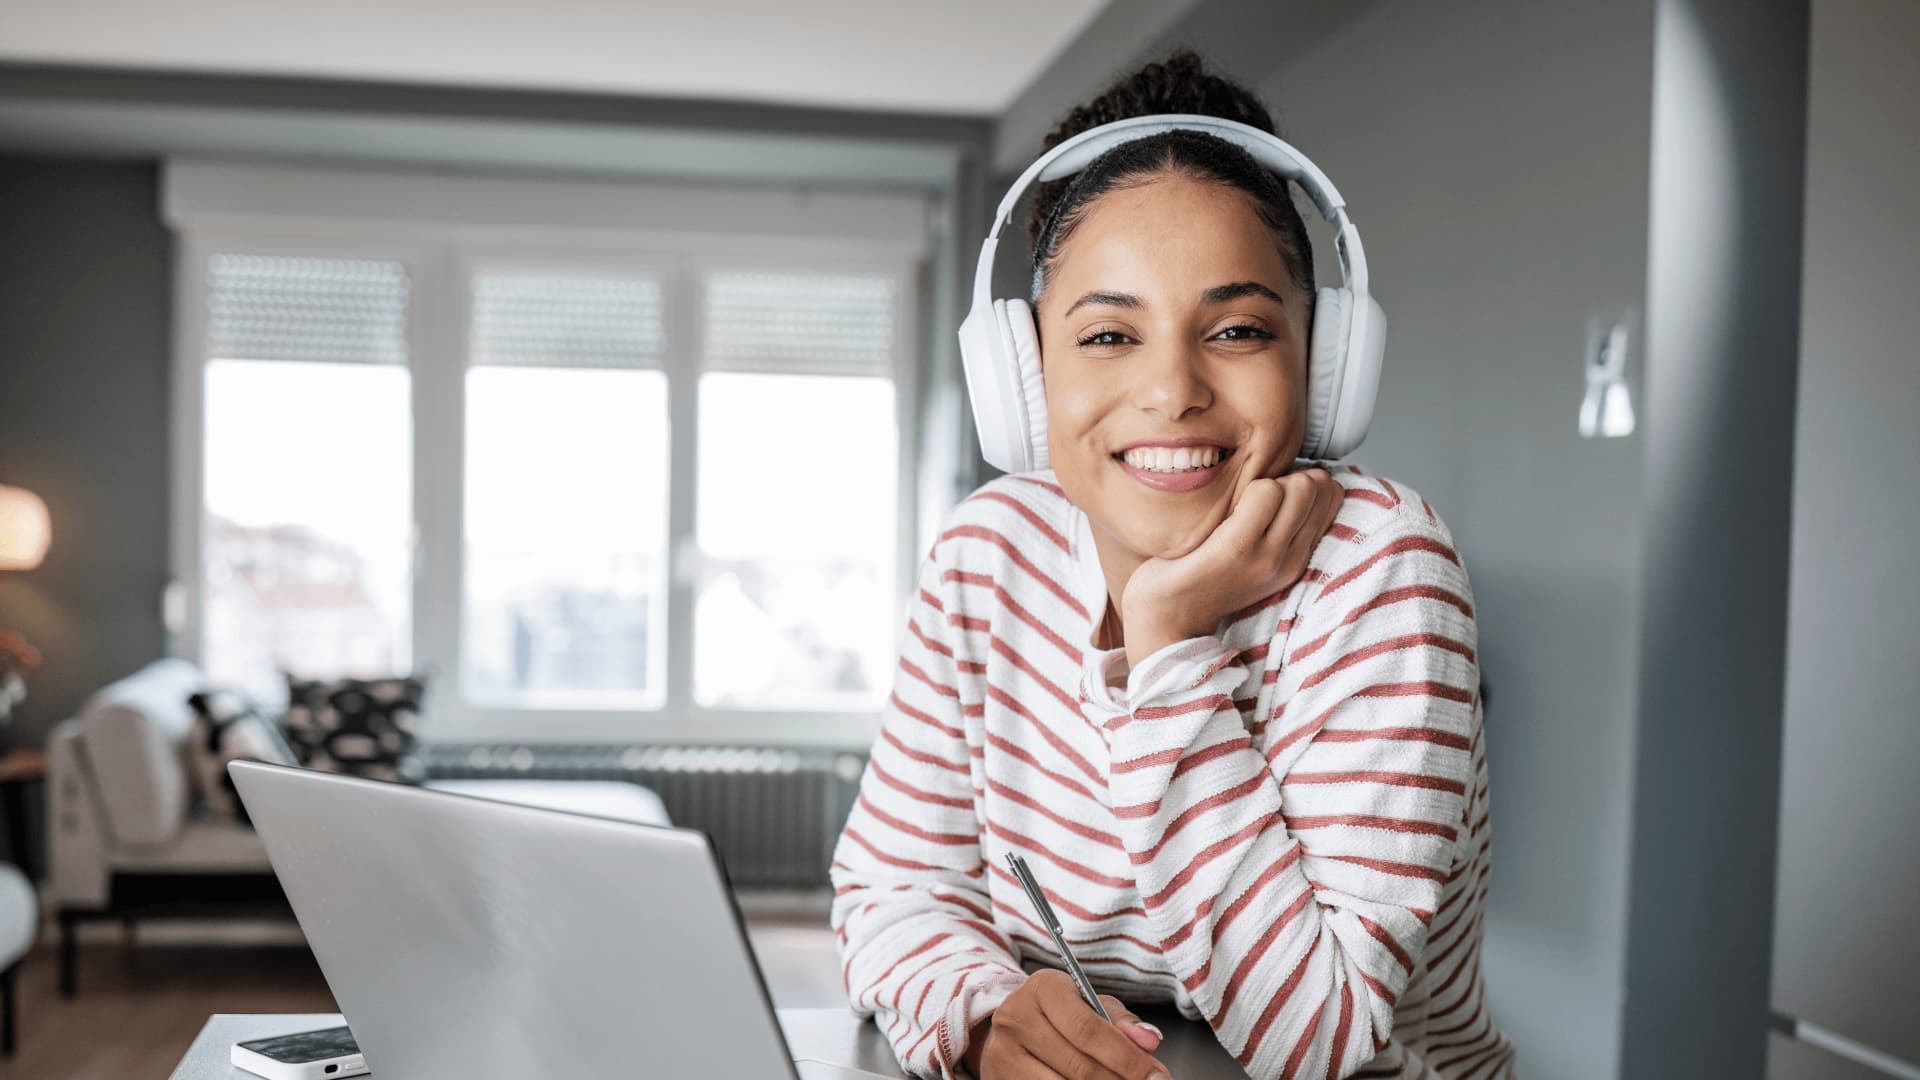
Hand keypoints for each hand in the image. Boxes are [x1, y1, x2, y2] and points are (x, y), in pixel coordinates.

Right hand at [963, 969, 1167, 1078]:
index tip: (1155, 1074)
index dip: (1127, 1057)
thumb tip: (1149, 1040)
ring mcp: (1004, 1053)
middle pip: (1079, 1065)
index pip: (1088, 1029)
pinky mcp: (1001, 1079)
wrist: (1010, 1028)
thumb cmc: (1058, 1015)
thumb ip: (1122, 1022)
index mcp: (1043, 988)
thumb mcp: (1089, 1005)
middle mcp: (1017, 1018)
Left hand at [1119, 468, 1342, 667]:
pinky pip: (1264, 492)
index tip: (1273, 491)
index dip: (1305, 479)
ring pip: (1298, 486)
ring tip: (1238, 504)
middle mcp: (1289, 560)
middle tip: (1252, 495)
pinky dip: (1246, 484)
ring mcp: (1266, 556)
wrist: (1165, 619)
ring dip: (1266, 480)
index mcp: (1296, 559)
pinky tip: (1224, 507)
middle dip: (1287, 475)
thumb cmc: (1201, 576)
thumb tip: (1296, 475)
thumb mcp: (1254, 556)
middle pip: (1318, 486)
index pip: (1332, 495)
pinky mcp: (1237, 548)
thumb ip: (1277, 525)